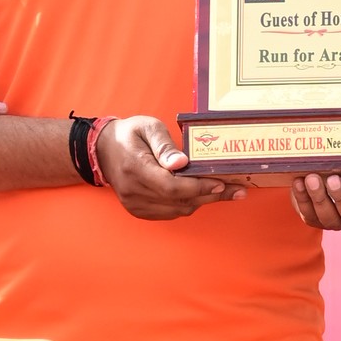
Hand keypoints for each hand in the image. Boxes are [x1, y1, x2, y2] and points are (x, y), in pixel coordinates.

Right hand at [96, 115, 245, 219]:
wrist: (103, 151)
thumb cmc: (129, 135)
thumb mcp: (147, 128)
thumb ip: (164, 145)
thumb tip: (182, 163)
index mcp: (135, 168)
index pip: (172, 186)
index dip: (199, 187)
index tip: (221, 182)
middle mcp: (134, 191)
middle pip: (179, 201)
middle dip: (210, 195)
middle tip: (236, 190)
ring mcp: (135, 205)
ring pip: (178, 210)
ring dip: (202, 201)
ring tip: (226, 191)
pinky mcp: (139, 211)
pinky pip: (170, 213)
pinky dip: (188, 205)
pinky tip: (203, 195)